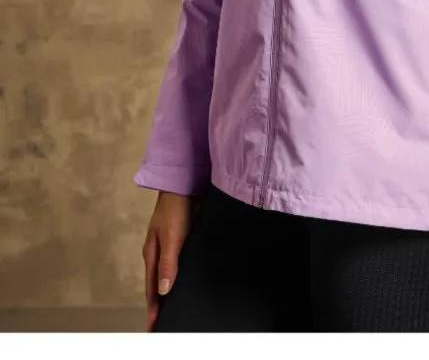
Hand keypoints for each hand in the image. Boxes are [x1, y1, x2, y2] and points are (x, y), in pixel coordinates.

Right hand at [142, 191, 194, 331]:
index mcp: (152, 255)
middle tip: (167, 324)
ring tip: (178, 308)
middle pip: (159, 285)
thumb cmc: (175, 209)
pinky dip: (184, 276)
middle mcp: (160, 254)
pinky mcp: (184, 241)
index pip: (152, 289)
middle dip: (161, 305)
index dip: (154, 308)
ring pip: (171, 275)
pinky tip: (192, 282)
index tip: (154, 327)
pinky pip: (182, 264)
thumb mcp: (172, 238)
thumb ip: (168, 264)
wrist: (185, 184)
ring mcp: (172, 247)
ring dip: (173, 291)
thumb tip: (163, 291)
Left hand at [388, 0, 428, 63]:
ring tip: (395, 42)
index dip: (386, 11)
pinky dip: (420, 60)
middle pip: (404, 31)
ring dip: (405, 47)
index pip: (399, 8)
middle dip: (392, 30)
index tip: (378, 10)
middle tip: (382, 28)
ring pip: (414, 49)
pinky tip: (412, 56)